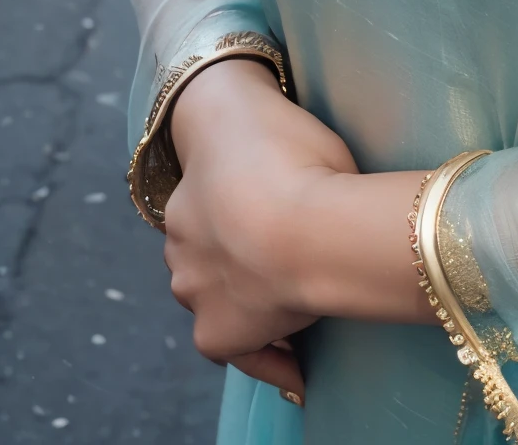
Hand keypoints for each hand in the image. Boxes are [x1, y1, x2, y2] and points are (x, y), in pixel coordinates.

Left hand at [162, 57, 428, 403]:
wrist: (298, 219)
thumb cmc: (309, 164)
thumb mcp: (307, 146)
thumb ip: (303, 168)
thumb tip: (334, 173)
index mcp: (194, 191)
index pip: (216, 213)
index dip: (249, 219)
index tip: (278, 226)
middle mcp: (182, 243)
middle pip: (212, 257)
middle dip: (244, 260)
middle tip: (293, 263)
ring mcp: (194, 288)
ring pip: (221, 298)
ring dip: (254, 300)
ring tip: (306, 304)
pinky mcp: (214, 333)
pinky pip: (240, 351)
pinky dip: (271, 359)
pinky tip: (302, 371)